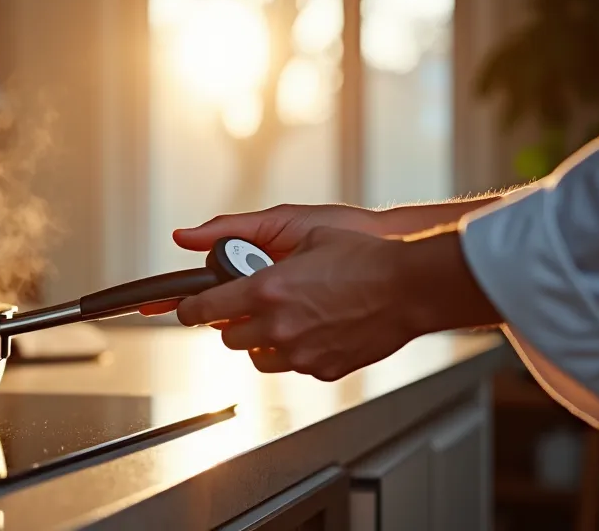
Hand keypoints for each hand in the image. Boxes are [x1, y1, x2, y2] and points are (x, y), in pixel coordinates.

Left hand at [176, 226, 421, 380]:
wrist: (410, 288)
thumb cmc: (363, 256)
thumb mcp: (299, 230)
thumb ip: (239, 232)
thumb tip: (191, 236)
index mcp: (266, 289)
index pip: (204, 310)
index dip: (191, 310)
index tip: (188, 310)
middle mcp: (277, 325)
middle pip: (228, 338)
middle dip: (233, 322)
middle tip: (249, 306)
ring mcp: (300, 352)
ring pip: (257, 357)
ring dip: (261, 340)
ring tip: (284, 318)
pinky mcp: (322, 369)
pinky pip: (291, 366)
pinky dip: (294, 352)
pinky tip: (313, 329)